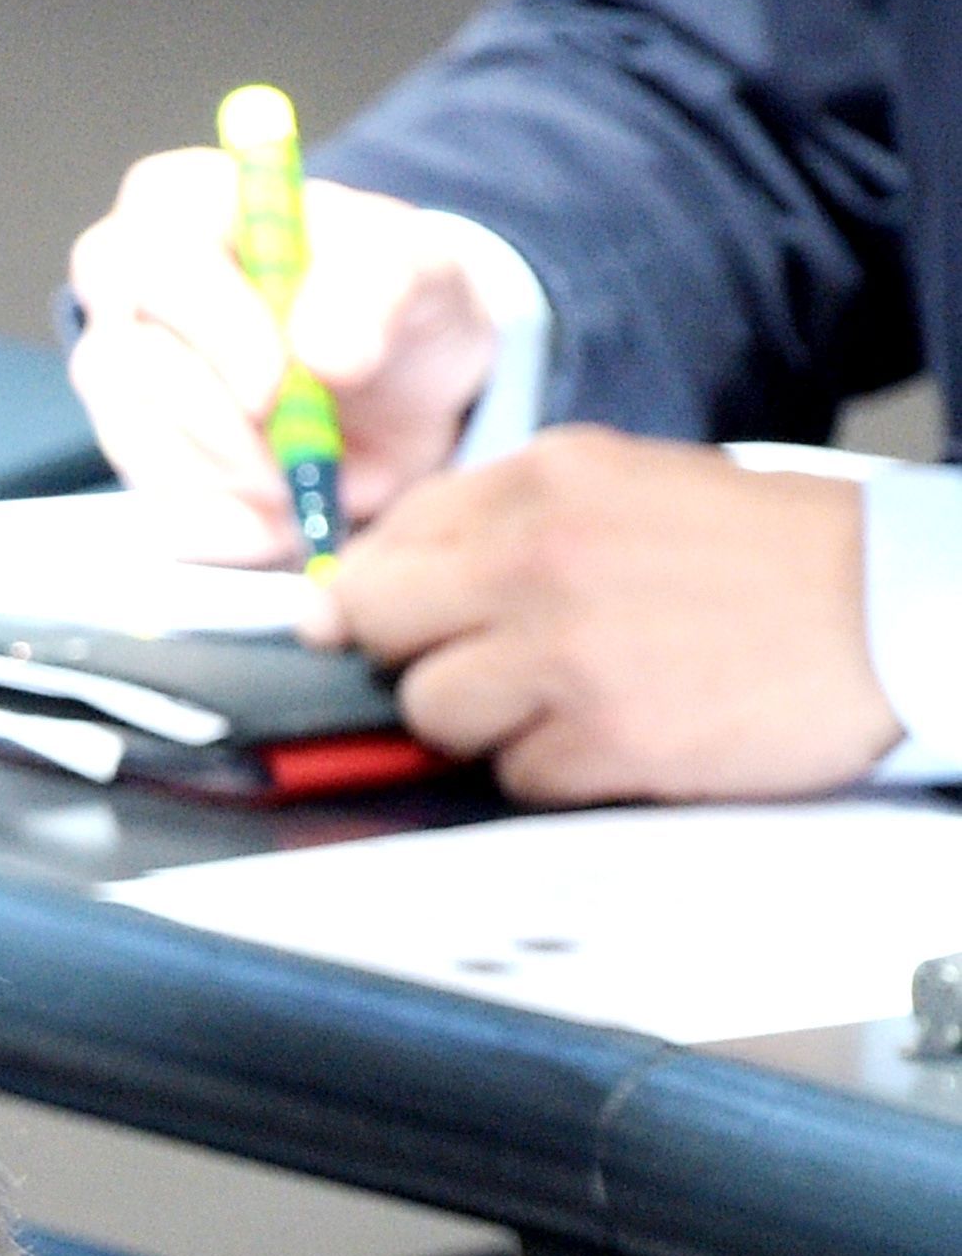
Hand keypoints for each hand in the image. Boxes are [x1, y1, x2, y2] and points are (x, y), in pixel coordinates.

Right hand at [66, 147, 503, 557]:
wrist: (410, 386)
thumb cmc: (394, 298)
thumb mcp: (418, 269)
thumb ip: (381, 289)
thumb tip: (325, 352)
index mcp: (183, 207)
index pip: (150, 251)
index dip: (206, 320)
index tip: (278, 380)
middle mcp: (129, 293)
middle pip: (125, 361)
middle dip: (221, 421)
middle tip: (302, 451)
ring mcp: (123, 385)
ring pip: (140, 443)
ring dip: (238, 475)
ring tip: (317, 472)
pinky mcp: (141, 465)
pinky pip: (163, 511)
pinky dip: (236, 528)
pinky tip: (291, 515)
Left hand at [321, 428, 895, 801]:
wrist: (897, 609)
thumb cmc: (767, 555)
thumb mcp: (633, 487)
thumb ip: (504, 525)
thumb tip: (358, 593)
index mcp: (545, 479)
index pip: (382, 546)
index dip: (378, 598)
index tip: (403, 624)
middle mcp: (537, 557)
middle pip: (377, 630)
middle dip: (414, 656)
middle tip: (489, 662)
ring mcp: (563, 653)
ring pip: (431, 714)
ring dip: (483, 723)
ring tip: (570, 696)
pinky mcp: (599, 740)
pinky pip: (512, 777)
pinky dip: (555, 768)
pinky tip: (621, 731)